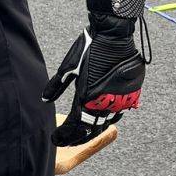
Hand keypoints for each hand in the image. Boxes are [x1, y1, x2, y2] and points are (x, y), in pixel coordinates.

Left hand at [44, 0, 146, 145]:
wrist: (114, 35)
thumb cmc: (89, 48)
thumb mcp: (69, 67)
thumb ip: (56, 86)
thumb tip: (45, 99)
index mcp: (87, 99)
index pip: (74, 126)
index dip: (64, 135)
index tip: (56, 139)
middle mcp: (105, 103)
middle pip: (90, 129)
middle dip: (78, 137)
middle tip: (68, 141)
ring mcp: (120, 100)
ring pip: (107, 122)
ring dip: (94, 129)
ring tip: (84, 134)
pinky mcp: (131, 93)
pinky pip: (120, 111)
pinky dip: (110, 117)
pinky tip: (103, 118)